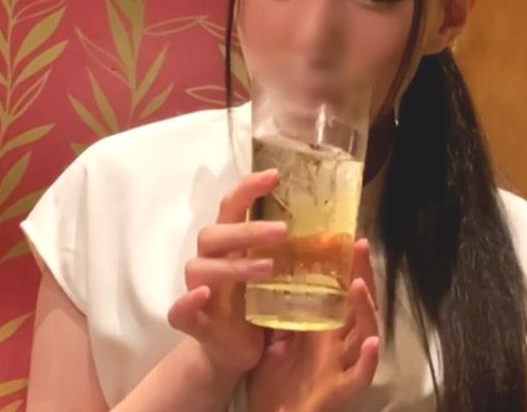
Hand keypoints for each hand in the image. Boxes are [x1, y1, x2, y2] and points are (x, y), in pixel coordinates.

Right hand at [167, 170, 287, 374]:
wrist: (237, 351)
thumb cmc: (259, 305)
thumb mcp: (281, 276)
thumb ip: (299, 256)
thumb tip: (348, 236)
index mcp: (230, 244)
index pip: (233, 207)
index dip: (249, 188)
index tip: (276, 175)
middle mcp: (210, 260)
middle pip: (215, 233)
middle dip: (247, 230)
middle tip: (283, 231)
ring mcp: (198, 289)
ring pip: (202, 267)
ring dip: (234, 265)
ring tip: (268, 269)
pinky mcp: (192, 321)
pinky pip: (179, 309)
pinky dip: (188, 301)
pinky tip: (202, 295)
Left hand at [247, 239, 379, 411]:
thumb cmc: (275, 380)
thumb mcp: (277, 338)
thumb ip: (284, 311)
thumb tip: (279, 273)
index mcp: (323, 329)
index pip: (341, 291)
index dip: (348, 265)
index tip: (348, 236)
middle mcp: (337, 344)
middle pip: (358, 306)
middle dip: (363, 275)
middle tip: (362, 245)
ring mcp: (340, 366)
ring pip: (362, 335)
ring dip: (365, 311)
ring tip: (360, 285)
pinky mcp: (337, 390)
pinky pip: (358, 376)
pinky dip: (367, 361)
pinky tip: (372, 343)